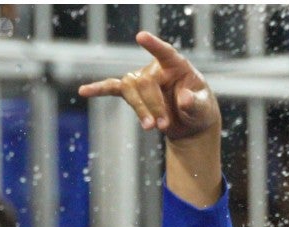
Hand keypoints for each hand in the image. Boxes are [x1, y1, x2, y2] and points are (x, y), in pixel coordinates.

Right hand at [76, 32, 219, 142]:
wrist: (190, 123)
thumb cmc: (199, 110)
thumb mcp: (204, 109)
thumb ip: (196, 104)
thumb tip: (184, 100)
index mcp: (176, 66)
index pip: (165, 53)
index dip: (154, 45)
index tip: (141, 36)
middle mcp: (156, 69)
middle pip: (145, 82)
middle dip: (153, 105)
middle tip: (163, 125)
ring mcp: (142, 80)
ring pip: (130, 89)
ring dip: (140, 109)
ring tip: (151, 127)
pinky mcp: (133, 94)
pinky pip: (112, 88)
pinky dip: (98, 90)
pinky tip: (84, 91)